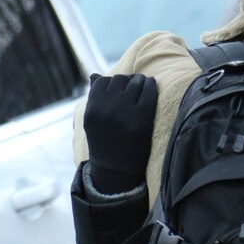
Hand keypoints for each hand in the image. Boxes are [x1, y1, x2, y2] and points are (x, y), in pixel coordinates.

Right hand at [84, 73, 157, 192]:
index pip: (103, 81)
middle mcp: (107, 108)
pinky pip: (149, 90)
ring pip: (135, 81)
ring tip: (142, 85)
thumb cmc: (104, 141)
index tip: (119, 88)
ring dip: (139, 80)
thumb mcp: (93, 121)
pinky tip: (151, 85)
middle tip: (132, 85)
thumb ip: (94, 97)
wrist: (117, 169)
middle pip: (120, 79)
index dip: (112, 83)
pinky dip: (151, 84)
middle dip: (126, 81)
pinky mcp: (144, 116)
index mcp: (92, 109)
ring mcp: (126, 112)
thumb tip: (94, 74)